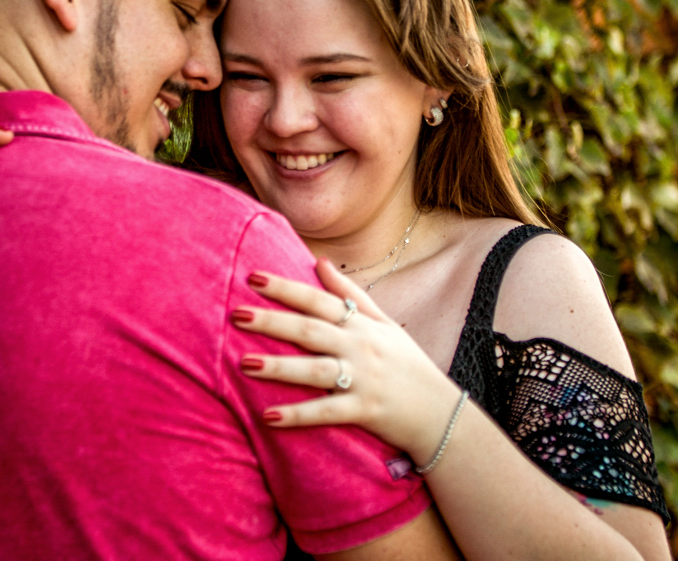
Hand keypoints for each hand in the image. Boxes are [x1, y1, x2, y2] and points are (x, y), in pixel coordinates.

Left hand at [235, 259, 462, 465]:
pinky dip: (297, 415)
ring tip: (243, 363)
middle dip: (272, 322)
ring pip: (314, 370)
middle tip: (236, 314)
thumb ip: (350, 294)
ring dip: (278, 367)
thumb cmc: (407, 365)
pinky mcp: (364, 412)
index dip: (286, 288)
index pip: (318, 300)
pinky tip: (268, 416)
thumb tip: (320, 261)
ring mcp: (363, 379)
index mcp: (362, 325)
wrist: (441, 413)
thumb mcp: (384, 323)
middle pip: (310, 331)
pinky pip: (326, 412)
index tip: (253, 277)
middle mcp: (361, 347)